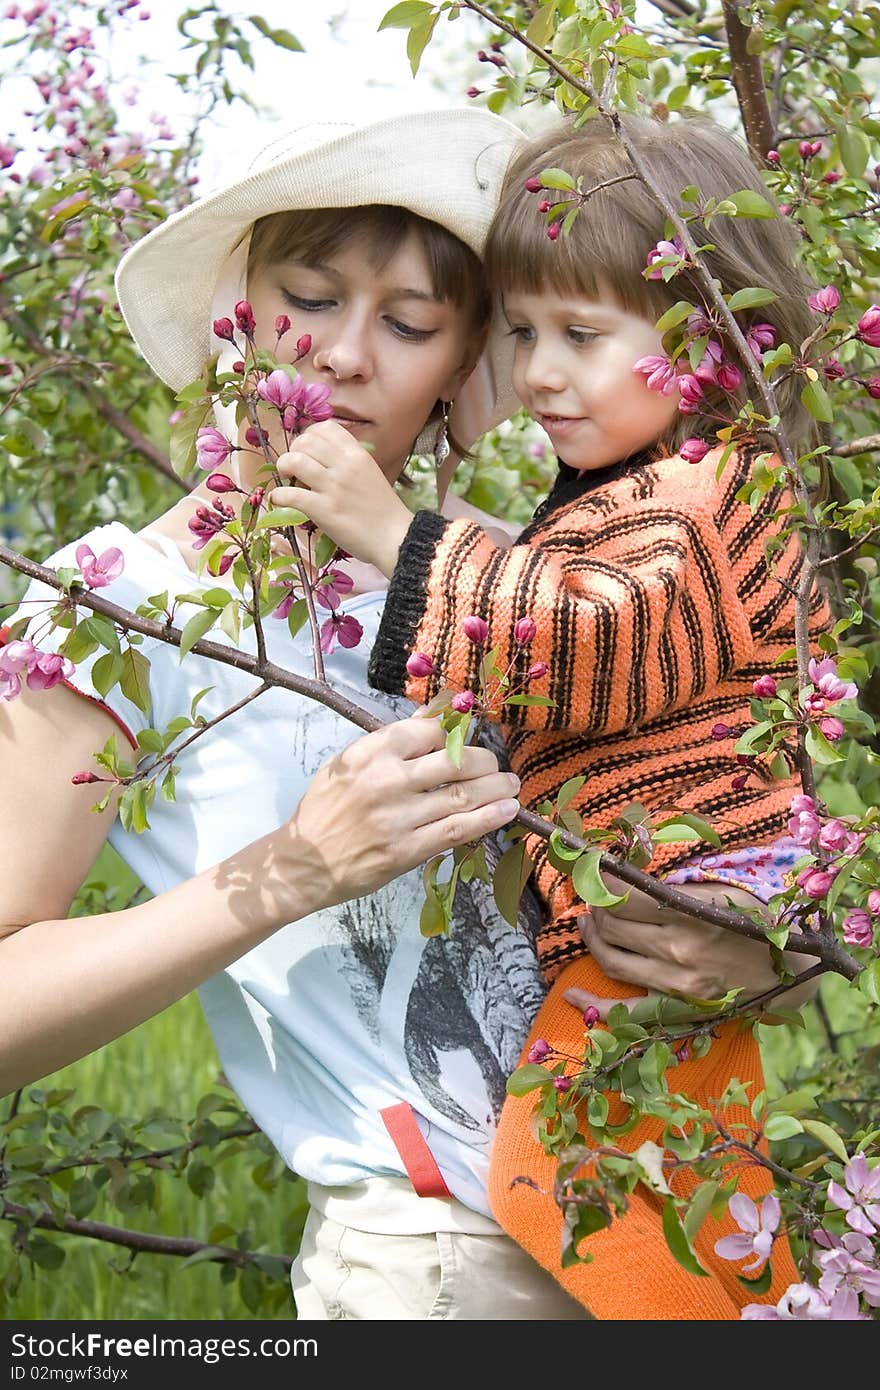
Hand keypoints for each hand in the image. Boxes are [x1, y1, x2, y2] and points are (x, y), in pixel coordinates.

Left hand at [270, 420, 413, 575]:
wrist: (395, 539)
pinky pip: (289, 494)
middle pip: (306, 441)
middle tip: (293, 466)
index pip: (326, 427)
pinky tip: (279, 500)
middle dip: (293, 450)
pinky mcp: (323, 510)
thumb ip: (350, 463)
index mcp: (358, 454)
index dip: (310, 434)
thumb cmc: (384, 510)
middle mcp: (344, 466)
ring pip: (294, 461)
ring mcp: (333, 487)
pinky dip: (278, 496)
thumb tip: (324, 459)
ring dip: (283, 467)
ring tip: (286, 478)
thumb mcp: (371, 474)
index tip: (307, 448)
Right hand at [283, 714, 519, 910]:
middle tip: (498, 767)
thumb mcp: (350, 762)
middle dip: (486, 762)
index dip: (458, 733)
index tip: (472, 738)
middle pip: (456, 761)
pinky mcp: (407, 851)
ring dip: (496, 789)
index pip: (431, 731)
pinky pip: (457, 830)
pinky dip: (487, 819)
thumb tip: (438, 710)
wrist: (302, 863)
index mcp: (371, 751)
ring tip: (511, 786)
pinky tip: (506, 812)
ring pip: (463, 796)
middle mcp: (387, 780)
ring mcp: (398, 817)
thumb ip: (395, 737)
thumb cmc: (326, 808)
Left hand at [563, 877, 819, 1020]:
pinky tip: (570, 993)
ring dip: (592, 937)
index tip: (594, 869)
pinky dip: (593, 1003)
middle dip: (596, 906)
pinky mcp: (679, 1009)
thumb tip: (626, 871)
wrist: (792, 973)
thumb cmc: (757, 921)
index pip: (626, 894)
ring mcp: (677, 983)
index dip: (602, 880)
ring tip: (590, 922)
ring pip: (612, 959)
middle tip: (595, 896)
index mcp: (693, 913)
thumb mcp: (724, 890)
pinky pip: (626, 1010)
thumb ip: (677, 885)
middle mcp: (680, 949)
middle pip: (613, 925)